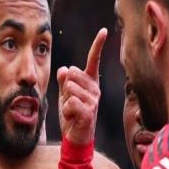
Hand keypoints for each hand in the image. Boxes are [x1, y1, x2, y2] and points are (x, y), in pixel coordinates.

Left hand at [57, 28, 106, 145]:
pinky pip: (70, 103)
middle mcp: (95, 89)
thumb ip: (64, 82)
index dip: (98, 45)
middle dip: (64, 88)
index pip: (93, 60)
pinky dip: (66, 111)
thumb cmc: (71, 115)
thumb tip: (64, 68)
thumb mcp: (64, 95)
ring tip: (71, 111)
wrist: (75, 137)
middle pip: (72, 72)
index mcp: (90, 82)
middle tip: (70, 102)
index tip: (104, 30)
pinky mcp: (89, 112)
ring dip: (64, 102)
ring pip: (69, 88)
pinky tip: (72, 118)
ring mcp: (94, 101)